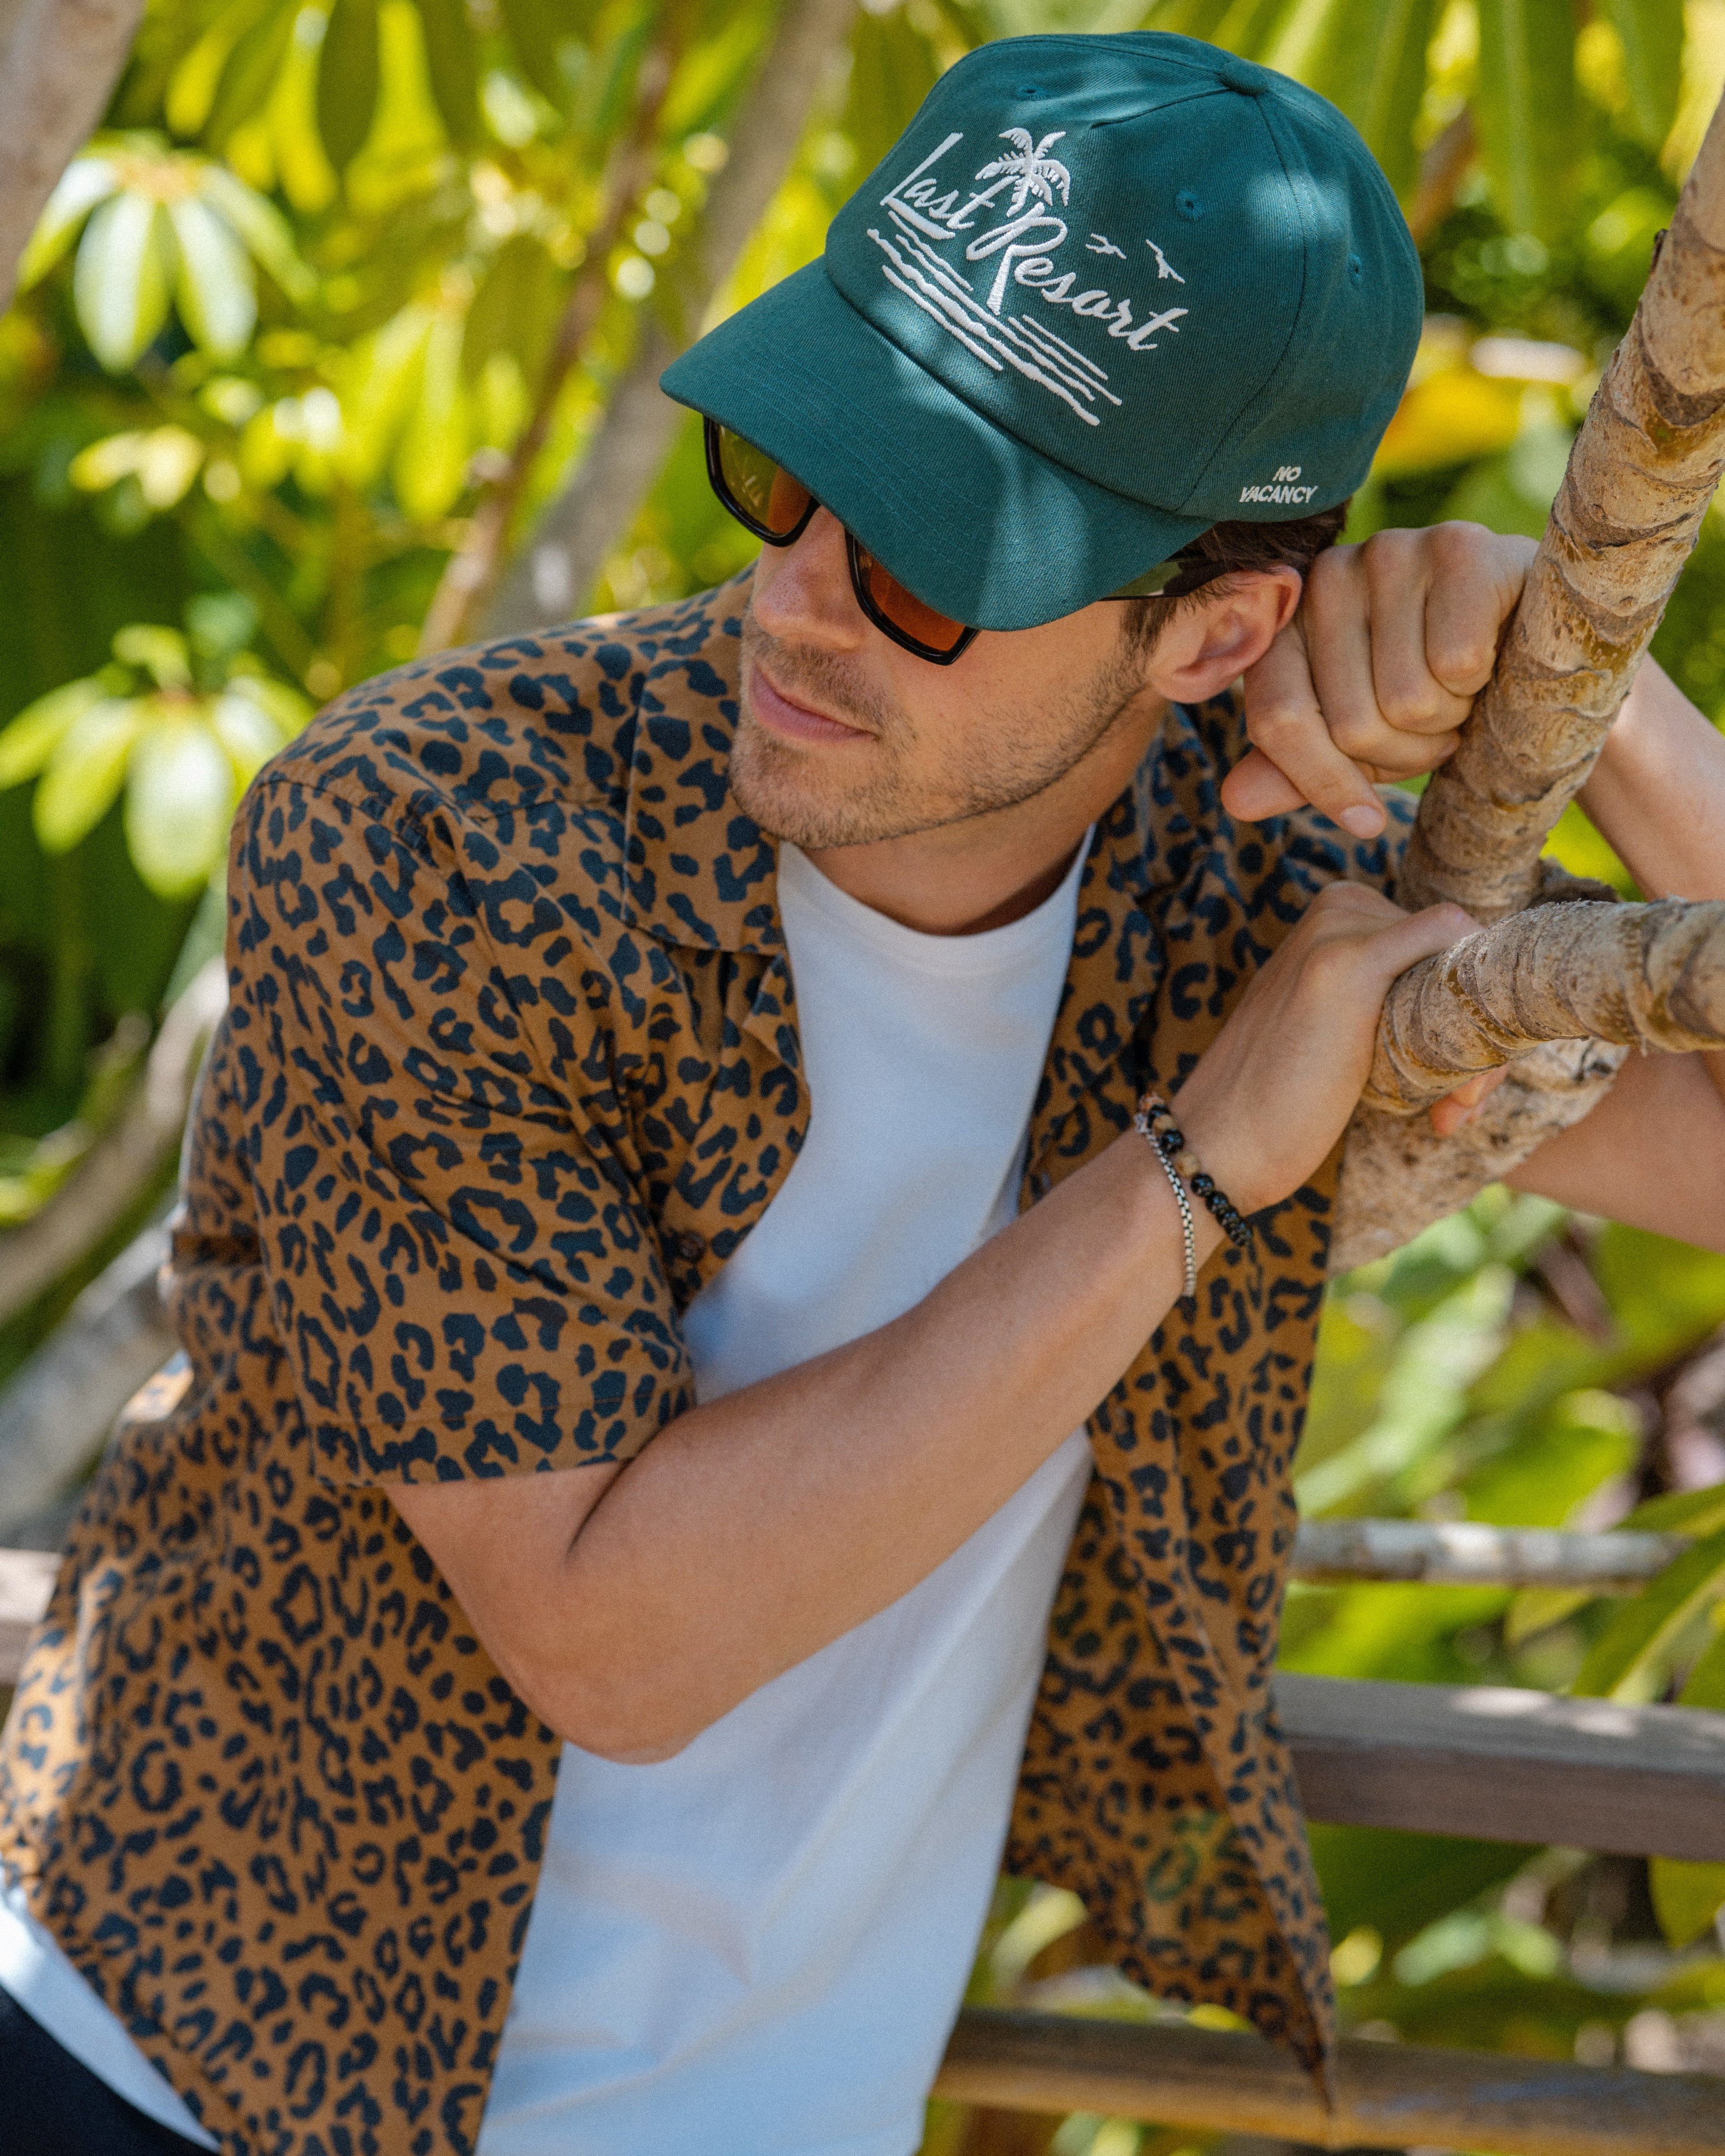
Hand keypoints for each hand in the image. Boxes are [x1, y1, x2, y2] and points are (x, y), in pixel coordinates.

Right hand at [1171, 882, 1488, 1214]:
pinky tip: (1459, 1088)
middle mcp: (1336, 908)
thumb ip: (1387, 1004)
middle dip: (1480, 1024)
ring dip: (1483, 1036)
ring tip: (1455, 1108)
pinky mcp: (1346, 963)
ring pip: (1464, 952)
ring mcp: (1336, 929)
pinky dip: (1478, 1011)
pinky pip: (1452, 941)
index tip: (1460, 1086)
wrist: (1217, 1144)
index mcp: (1333, 918)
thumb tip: (1485, 1025)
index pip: (1441, 939)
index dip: (1467, 1007)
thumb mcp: (1338, 1031)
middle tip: (1463, 1104)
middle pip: (1459, 946)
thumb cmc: (1280, 1104)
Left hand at [1220, 524, 1535, 838]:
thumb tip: (1235, 801)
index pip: (1276, 718)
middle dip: (1406, 753)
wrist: (1538, 636)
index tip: (1366, 823)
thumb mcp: (1360, 740)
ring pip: (1406, 701)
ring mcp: (1389, 553)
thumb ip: (1296, 769)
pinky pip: (1456, 664)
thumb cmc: (1433, 692)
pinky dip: (1482, 682)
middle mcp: (1326, 578)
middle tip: (1437, 729)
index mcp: (1288, 625)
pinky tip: (1491, 656)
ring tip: (1461, 693)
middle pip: (1349, 723)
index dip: (1321, 782)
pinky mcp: (1457, 548)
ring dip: (1448, 721)